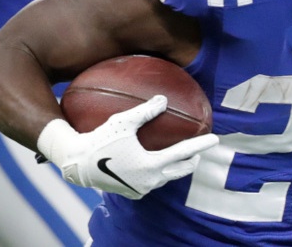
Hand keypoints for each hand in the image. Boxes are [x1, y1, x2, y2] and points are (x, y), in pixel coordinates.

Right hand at [37, 95, 217, 199]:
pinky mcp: (131, 193)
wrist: (76, 164)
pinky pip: (150, 183)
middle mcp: (149, 180)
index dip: (201, 145)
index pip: (183, 153)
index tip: (215, 139)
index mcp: (151, 165)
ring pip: (165, 179)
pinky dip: (157, 174)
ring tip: (178, 159)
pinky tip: (155, 166)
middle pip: (179, 171)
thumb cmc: (99, 139)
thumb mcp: (123, 122)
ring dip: (174, 169)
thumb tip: (163, 98)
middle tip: (198, 152)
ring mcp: (140, 189)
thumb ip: (145, 111)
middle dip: (191, 162)